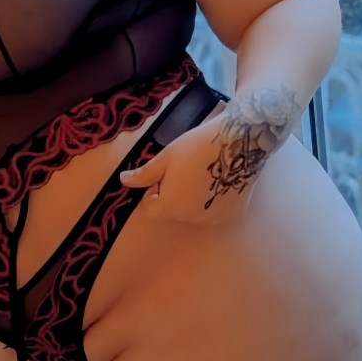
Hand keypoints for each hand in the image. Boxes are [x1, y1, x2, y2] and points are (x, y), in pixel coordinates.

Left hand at [119, 109, 266, 225]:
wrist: (237, 142)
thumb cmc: (197, 146)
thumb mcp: (165, 158)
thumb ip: (144, 175)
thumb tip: (124, 180)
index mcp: (170, 206)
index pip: (151, 210)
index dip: (152, 194)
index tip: (162, 177)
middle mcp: (191, 218)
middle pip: (173, 212)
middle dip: (172, 195)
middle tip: (183, 171)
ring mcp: (213, 218)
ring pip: (193, 212)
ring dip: (192, 199)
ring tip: (201, 174)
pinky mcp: (231, 214)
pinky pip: (213, 212)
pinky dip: (211, 201)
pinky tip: (216, 181)